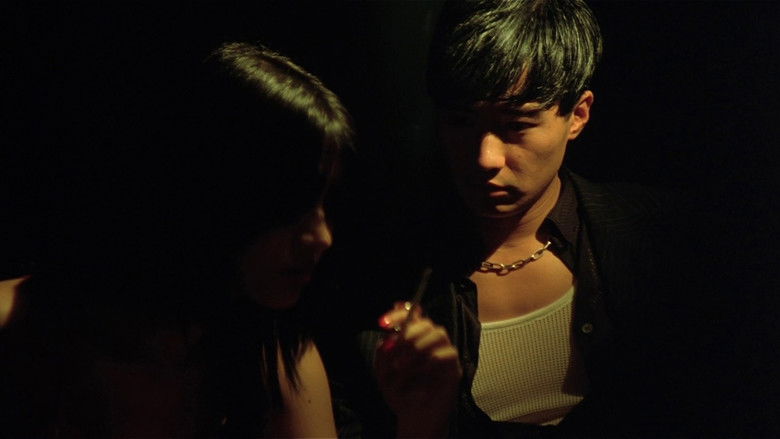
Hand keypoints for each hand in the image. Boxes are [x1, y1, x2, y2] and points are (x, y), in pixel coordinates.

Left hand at [375, 302, 461, 437]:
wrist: (412, 417)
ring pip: (439, 333)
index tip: (382, 324)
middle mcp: (430, 342)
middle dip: (408, 333)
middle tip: (396, 350)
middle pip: (426, 322)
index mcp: (413, 338)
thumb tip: (389, 336)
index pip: (410, 315)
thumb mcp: (383, 371)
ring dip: (418, 347)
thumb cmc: (399, 392)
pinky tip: (421, 373)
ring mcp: (443, 353)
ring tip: (403, 366)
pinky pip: (448, 352)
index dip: (397, 314)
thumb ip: (383, 352)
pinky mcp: (454, 367)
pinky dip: (431, 360)